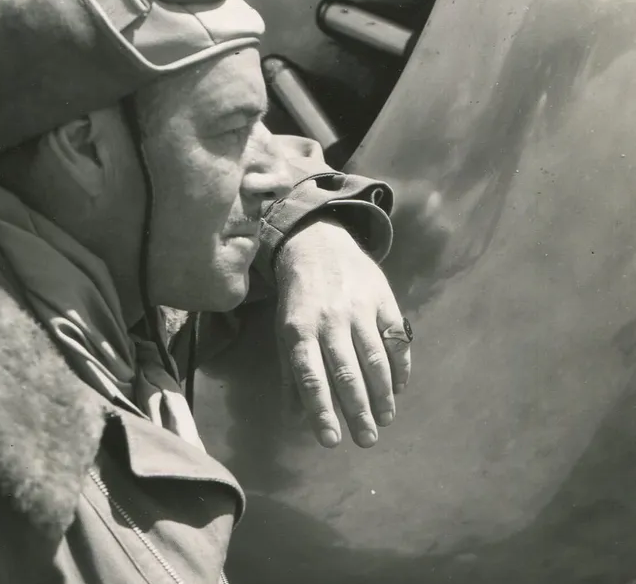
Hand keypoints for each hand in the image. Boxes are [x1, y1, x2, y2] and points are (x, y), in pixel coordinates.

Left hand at [273, 218, 411, 448]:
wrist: (318, 244)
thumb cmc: (298, 298)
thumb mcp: (284, 331)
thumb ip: (291, 374)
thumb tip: (294, 418)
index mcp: (299, 330)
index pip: (311, 378)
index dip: (321, 411)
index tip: (331, 441)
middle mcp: (329, 320)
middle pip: (346, 373)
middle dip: (358, 410)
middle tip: (367, 441)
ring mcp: (359, 309)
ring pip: (374, 358)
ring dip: (382, 394)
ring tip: (386, 420)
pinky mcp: (383, 300)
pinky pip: (396, 338)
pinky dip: (400, 365)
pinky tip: (400, 389)